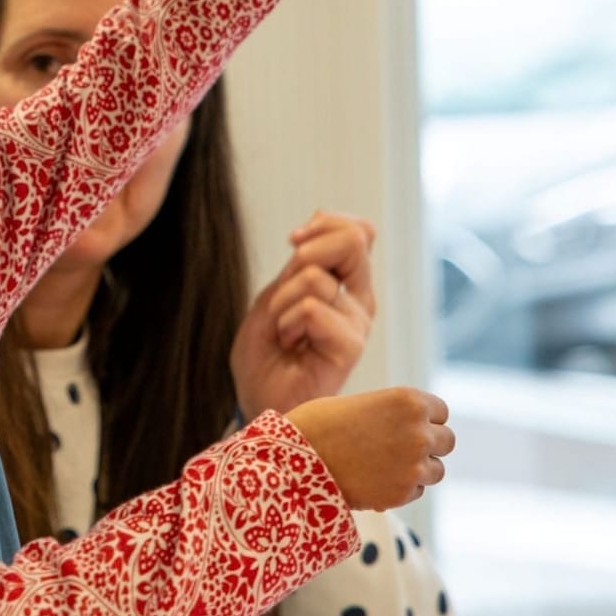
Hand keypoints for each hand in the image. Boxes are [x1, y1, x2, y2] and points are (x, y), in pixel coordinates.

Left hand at [230, 211, 376, 419]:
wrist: (257, 400)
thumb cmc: (266, 355)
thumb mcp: (275, 294)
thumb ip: (301, 262)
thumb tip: (321, 215)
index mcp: (346, 285)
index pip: (359, 232)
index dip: (325, 224)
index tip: (294, 240)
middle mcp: (359, 301)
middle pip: (355, 240)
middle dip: (307, 251)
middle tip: (283, 286)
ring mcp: (358, 324)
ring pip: (315, 278)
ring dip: (281, 303)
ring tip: (284, 333)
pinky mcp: (351, 347)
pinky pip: (312, 309)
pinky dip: (287, 323)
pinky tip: (290, 345)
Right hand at [285, 387, 453, 510]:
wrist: (294, 460)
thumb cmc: (319, 425)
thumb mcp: (363, 404)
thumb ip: (394, 414)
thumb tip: (414, 428)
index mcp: (409, 400)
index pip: (440, 412)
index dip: (424, 419)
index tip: (406, 426)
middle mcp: (419, 431)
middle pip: (446, 441)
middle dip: (428, 445)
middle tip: (399, 449)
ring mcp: (414, 465)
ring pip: (436, 470)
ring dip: (417, 469)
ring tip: (384, 466)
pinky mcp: (403, 493)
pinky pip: (416, 491)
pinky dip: (401, 488)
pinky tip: (374, 480)